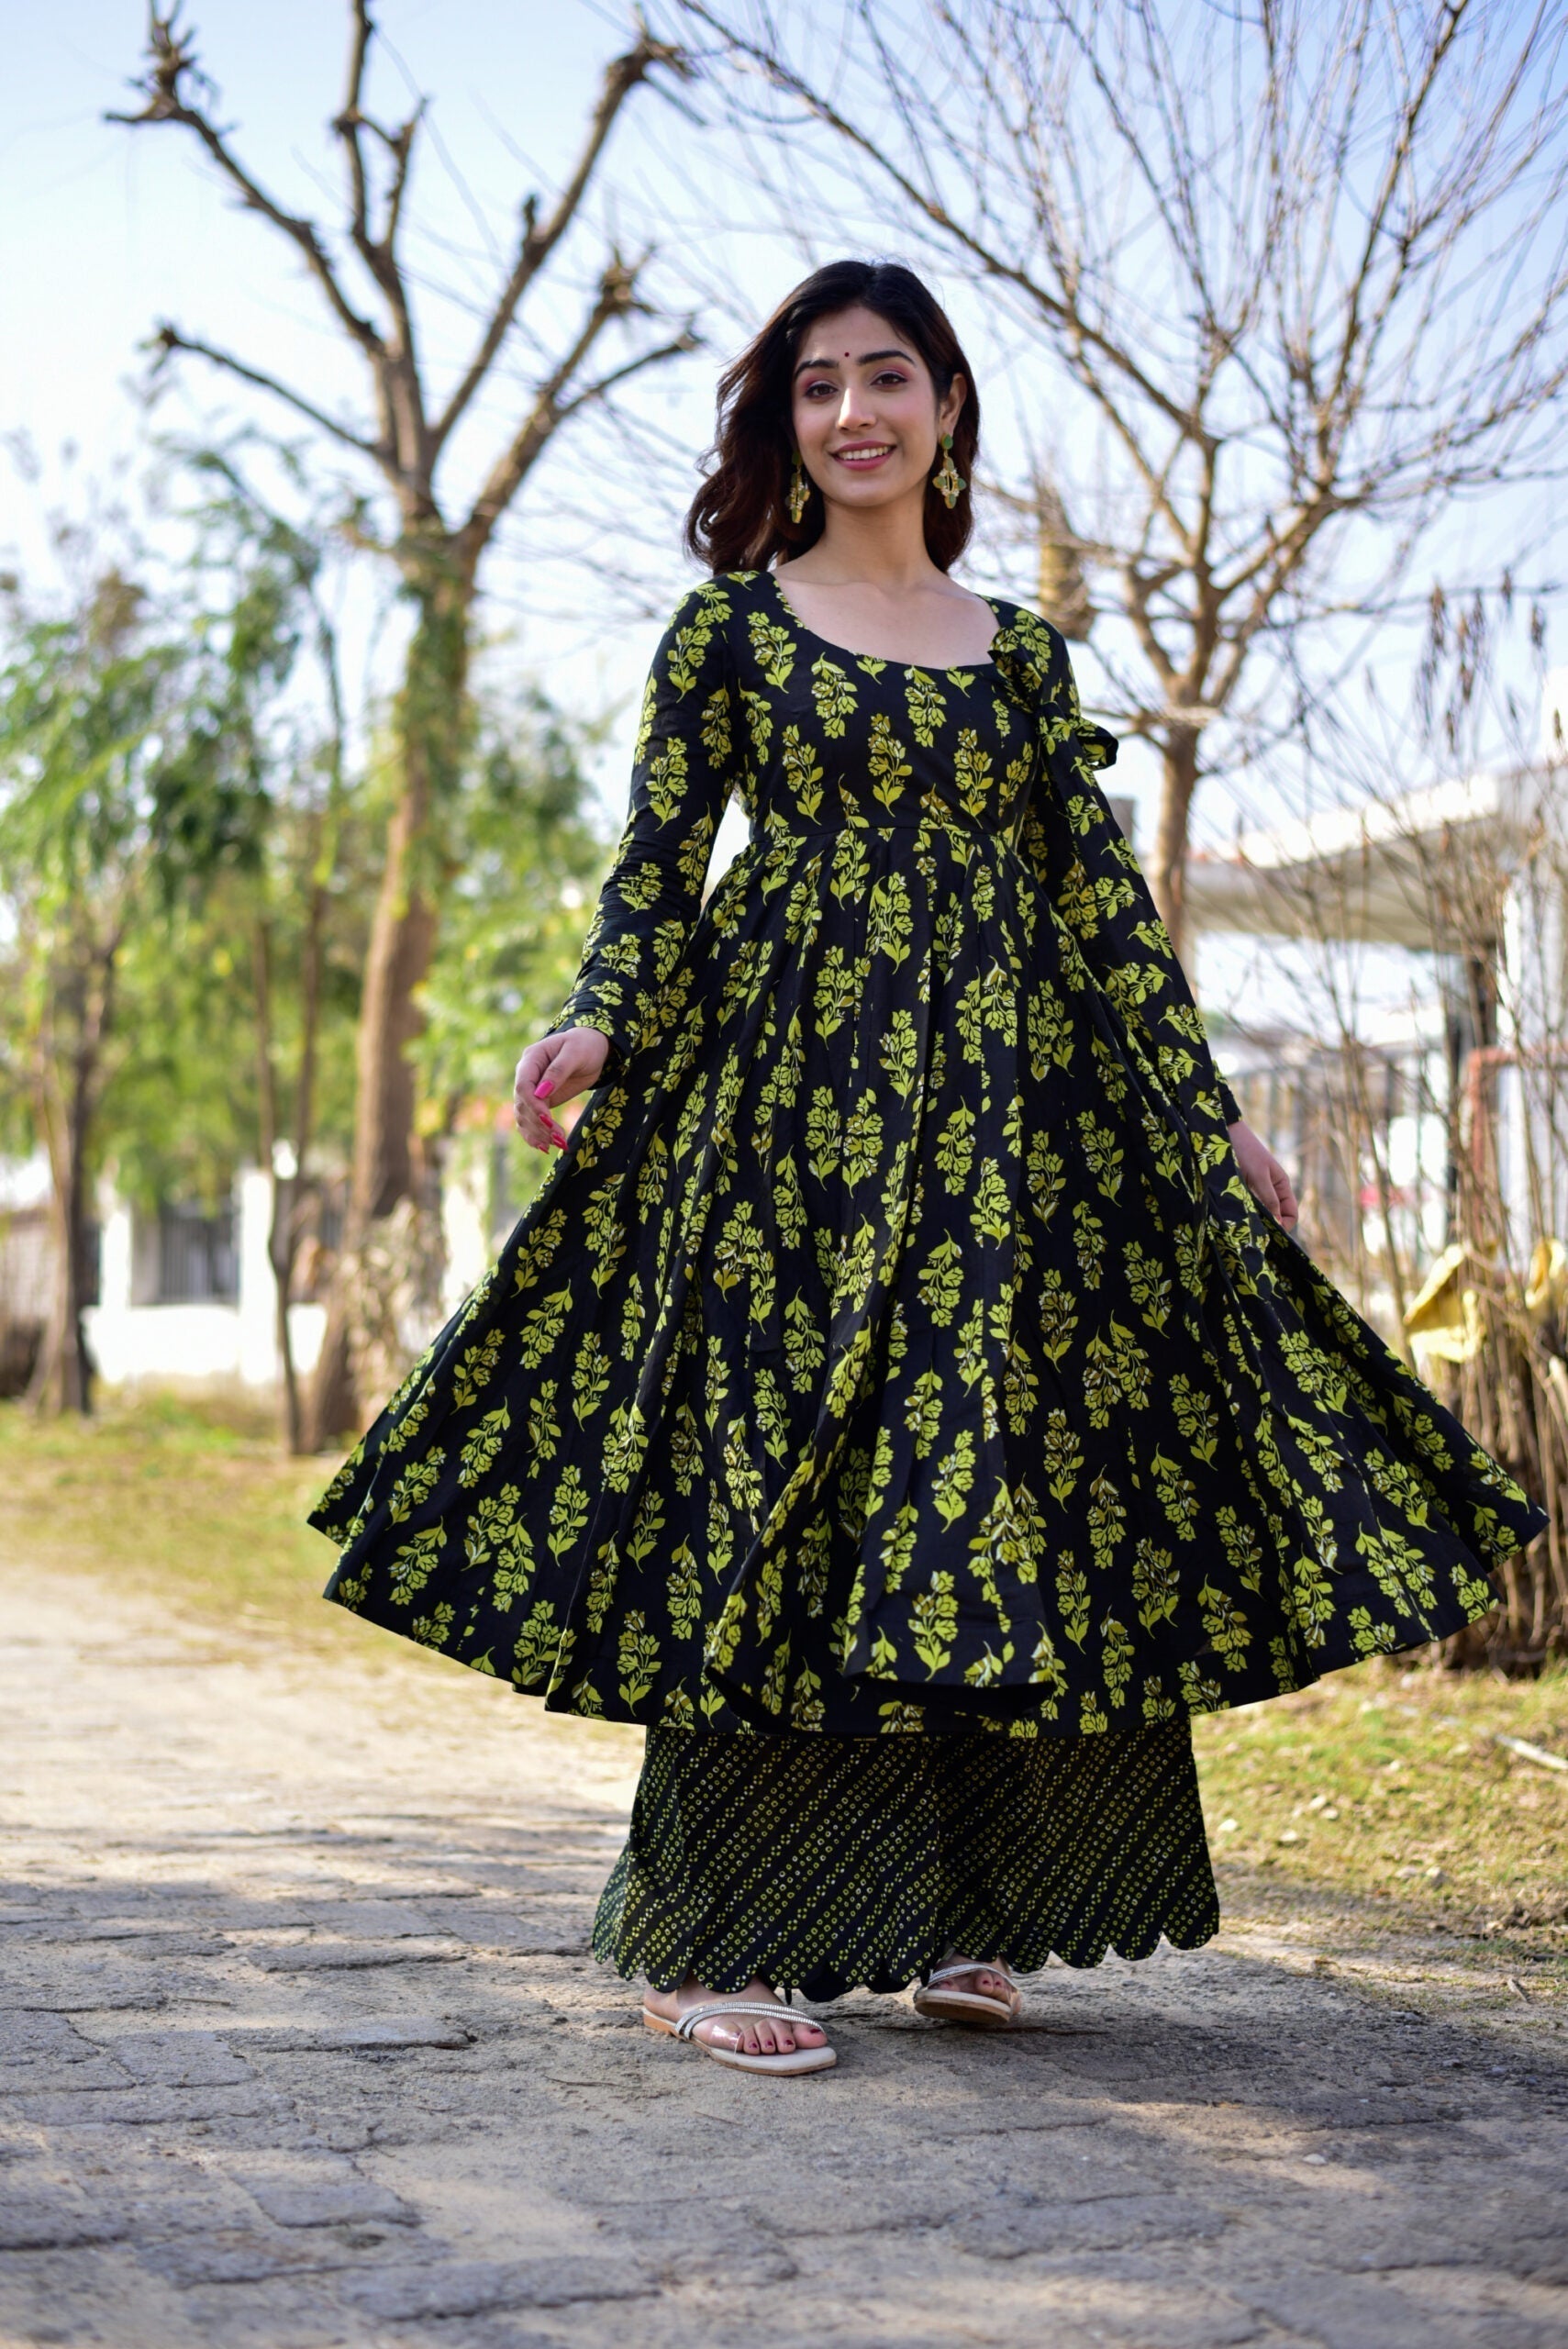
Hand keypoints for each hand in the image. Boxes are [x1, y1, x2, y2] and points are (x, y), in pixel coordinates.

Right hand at [513, 1026, 610, 1152]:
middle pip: (522, 1105)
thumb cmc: (584, 1044)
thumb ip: (558, 1071)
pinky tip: (544, 1147)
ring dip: (538, 1132)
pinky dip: (535, 1135)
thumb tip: (541, 1093)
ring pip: (524, 1116)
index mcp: (531, 1059)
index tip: (548, 1119)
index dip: (533, 1105)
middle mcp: (527, 1075)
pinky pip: (531, 1120)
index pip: (523, 1086)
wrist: (592, 1048)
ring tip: (559, 1143)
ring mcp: (532, 1089)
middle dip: (539, 1123)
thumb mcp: (574, 1053)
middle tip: (559, 1138)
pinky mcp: (541, 1101)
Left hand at [1227, 1119, 1298, 1230]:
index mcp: (1282, 1185)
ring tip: (1244, 1226)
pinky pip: (1248, 1207)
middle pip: (1277, 1216)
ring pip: (1261, 1213)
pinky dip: (1245, 1213)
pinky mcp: (1242, 1189)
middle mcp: (1272, 1189)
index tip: (1269, 1233)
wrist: (1224, 1133)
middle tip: (1254, 1234)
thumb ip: (1268, 1198)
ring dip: (1255, 1220)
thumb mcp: (1258, 1176)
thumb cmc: (1244, 1151)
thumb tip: (1277, 1223)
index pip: (1291, 1213)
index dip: (1284, 1225)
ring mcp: (1256, 1190)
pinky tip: (1236, 1217)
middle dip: (1269, 1226)